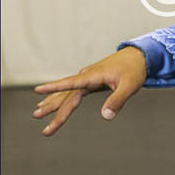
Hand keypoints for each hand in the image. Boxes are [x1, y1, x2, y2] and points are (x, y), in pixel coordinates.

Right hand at [32, 46, 147, 135]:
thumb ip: (117, 101)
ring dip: (53, 103)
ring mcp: (86, 78)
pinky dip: (60, 98)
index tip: (38, 89)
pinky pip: (71, 91)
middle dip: (53, 107)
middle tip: (37, 117)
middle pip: (67, 94)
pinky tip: (48, 103)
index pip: (71, 83)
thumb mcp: (130, 86)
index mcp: (93, 76)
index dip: (54, 88)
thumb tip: (105, 117)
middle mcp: (86, 76)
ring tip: (37, 113)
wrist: (138, 56)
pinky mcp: (89, 81)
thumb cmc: (134, 70)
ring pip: (67, 93)